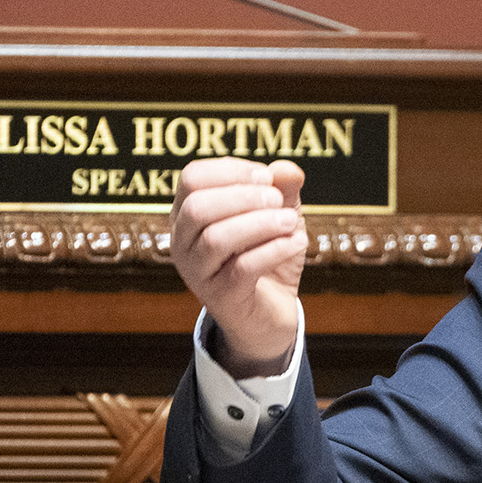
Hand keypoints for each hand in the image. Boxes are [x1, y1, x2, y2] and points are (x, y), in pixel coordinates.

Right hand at [169, 157, 307, 375]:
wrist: (271, 313)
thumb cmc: (267, 255)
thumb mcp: (278, 213)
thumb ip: (282, 188)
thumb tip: (287, 169)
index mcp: (187, 213)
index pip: (192, 178)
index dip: (232, 170)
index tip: (268, 177)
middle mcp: (183, 242)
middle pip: (198, 207)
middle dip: (243, 196)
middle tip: (278, 200)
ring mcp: (198, 273)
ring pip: (217, 239)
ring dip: (260, 223)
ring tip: (291, 222)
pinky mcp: (221, 298)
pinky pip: (243, 267)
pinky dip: (275, 250)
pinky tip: (297, 242)